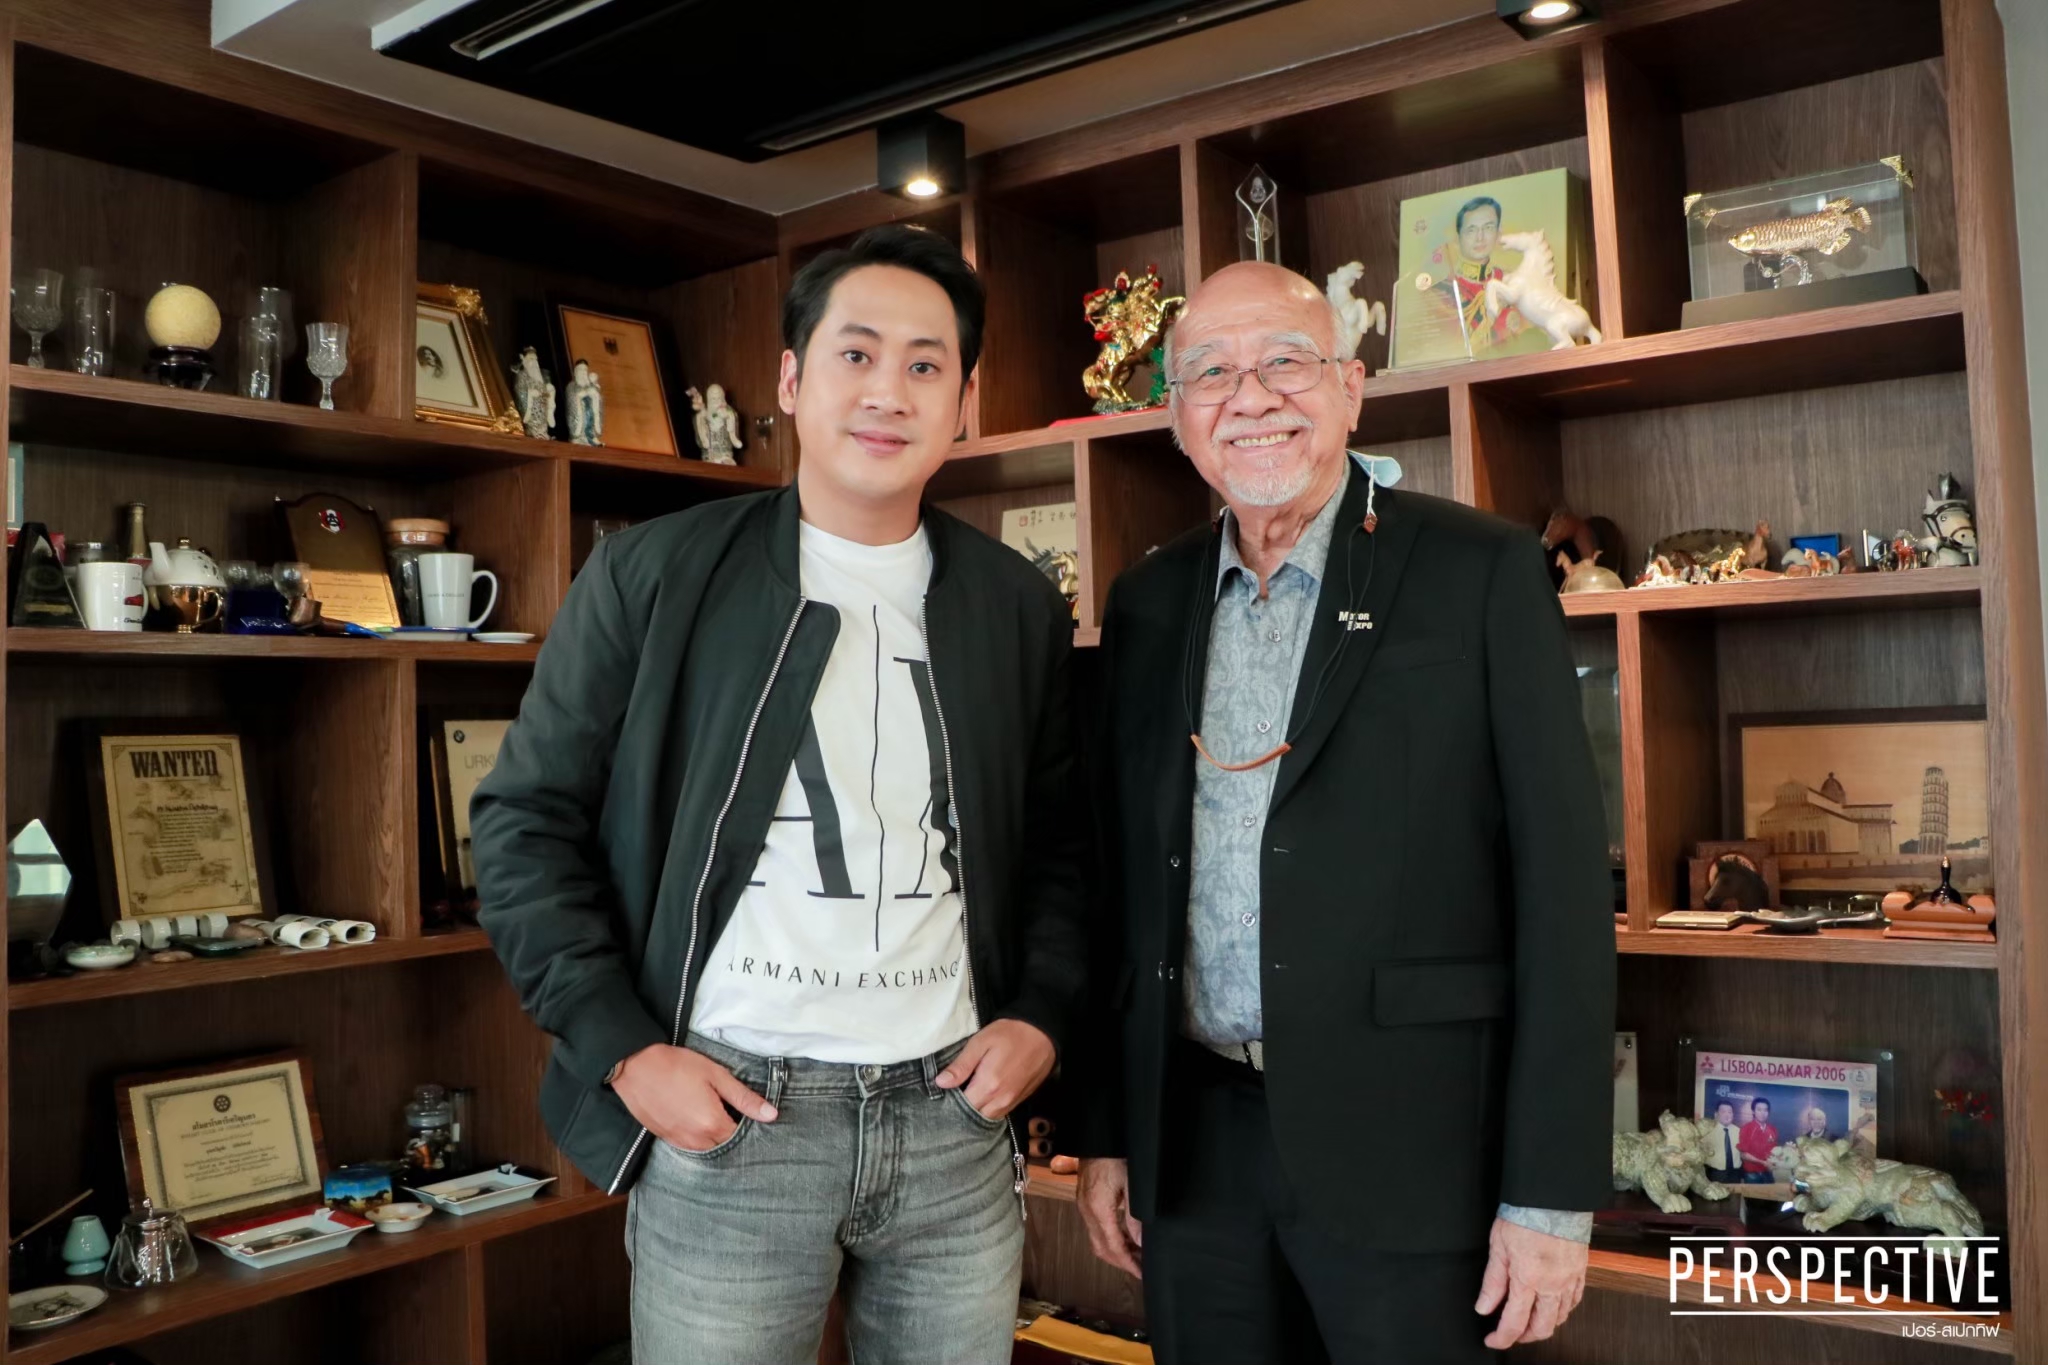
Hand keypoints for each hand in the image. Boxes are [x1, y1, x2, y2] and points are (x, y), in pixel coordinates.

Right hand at [611, 1043, 776, 1151]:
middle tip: (730, 1111)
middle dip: (730, 1132)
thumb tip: (771, 1115)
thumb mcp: (716, 1075)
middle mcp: (695, 1140)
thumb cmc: (677, 1066)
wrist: (635, 1065)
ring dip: (713, 1136)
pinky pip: (688, 1146)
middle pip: (723, 1145)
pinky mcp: (664, 1138)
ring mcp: (677, 1141)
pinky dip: (696, 1137)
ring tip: (712, 1113)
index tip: (748, 1113)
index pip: (740, 1137)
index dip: (748, 1126)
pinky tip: (694, 1118)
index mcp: (712, 1124)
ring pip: (705, 1149)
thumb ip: (744, 1098)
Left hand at [933, 1018, 1054, 1119]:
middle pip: (975, 1115)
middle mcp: (1001, 1099)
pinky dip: (991, 1108)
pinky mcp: (1022, 1099)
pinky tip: (986, 1094)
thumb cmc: (1009, 1033)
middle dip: (964, 1108)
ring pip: (989, 1117)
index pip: (962, 1106)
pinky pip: (1001, 1112)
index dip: (951, 1100)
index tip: (946, 1091)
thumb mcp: (980, 1042)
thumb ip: (961, 1065)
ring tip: (971, 1093)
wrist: (1043, 1032)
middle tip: (957, 1092)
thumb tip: (940, 1083)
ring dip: (978, 1109)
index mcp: (988, 1085)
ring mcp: (1013, 1101)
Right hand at [1077, 1157, 1142, 1278]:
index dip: (1128, 1264)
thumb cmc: (1116, 1156)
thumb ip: (1135, 1217)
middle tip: (1141, 1269)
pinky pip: (1095, 1228)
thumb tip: (1141, 1243)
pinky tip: (1125, 1236)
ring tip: (1137, 1255)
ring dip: (1116, 1251)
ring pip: (1097, 1240)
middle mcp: (1087, 1211)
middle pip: (1101, 1249)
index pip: (1113, 1247)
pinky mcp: (1085, 1200)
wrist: (1098, 1135)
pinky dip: (1110, 1238)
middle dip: (1121, 1262)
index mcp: (1098, 1209)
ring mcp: (1083, 1206)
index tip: (1142, 1274)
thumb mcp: (1132, 1185)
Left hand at [1474, 1216, 1587, 1348]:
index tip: (1492, 1340)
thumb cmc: (1524, 1216)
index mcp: (1528, 1279)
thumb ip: (1492, 1282)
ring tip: (1529, 1322)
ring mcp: (1569, 1280)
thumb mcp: (1498, 1247)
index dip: (1502, 1337)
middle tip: (1511, 1333)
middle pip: (1542, 1328)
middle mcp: (1552, 1285)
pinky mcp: (1581, 1271)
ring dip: (1544, 1325)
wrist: (1553, 1196)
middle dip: (1525, 1336)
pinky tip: (1553, 1307)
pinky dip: (1563, 1310)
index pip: (1514, 1322)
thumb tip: (1483, 1307)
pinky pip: (1574, 1301)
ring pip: (1561, 1317)